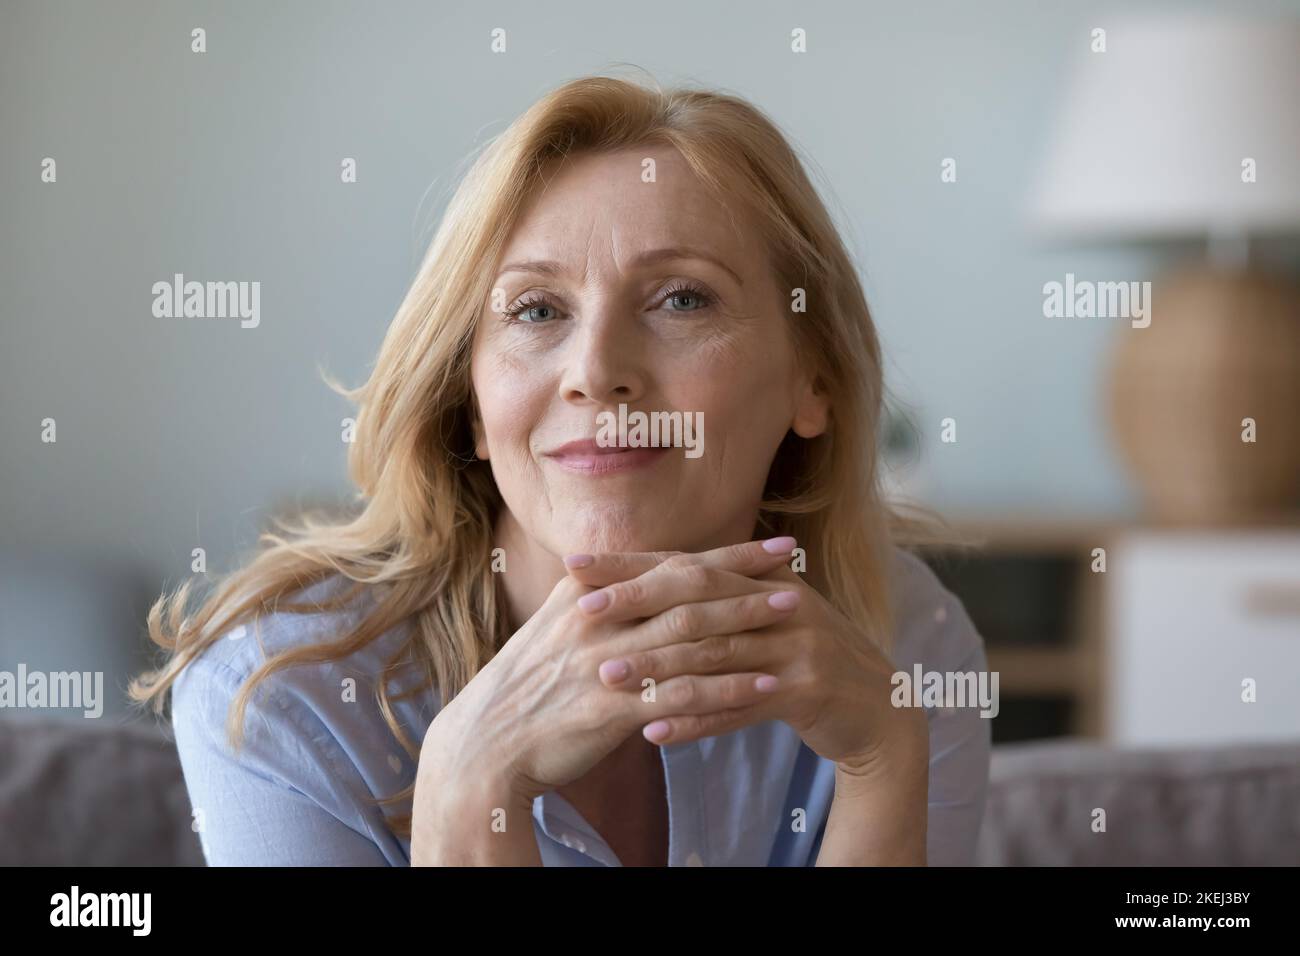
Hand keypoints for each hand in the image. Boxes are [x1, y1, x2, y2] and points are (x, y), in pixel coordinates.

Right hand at [416, 537, 802, 808]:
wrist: (484, 745)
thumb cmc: (527, 688)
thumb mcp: (558, 629)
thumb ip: (604, 605)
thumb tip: (649, 585)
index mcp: (586, 592)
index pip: (668, 563)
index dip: (723, 553)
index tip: (769, 544)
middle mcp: (596, 617)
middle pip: (685, 590)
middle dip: (744, 578)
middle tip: (794, 571)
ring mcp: (604, 660)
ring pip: (690, 636)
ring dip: (747, 625)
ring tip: (794, 619)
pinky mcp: (610, 708)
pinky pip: (683, 694)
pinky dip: (728, 689)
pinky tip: (766, 687)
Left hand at [564, 540, 928, 774]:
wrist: (880, 708)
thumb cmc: (805, 662)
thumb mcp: (768, 619)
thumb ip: (719, 600)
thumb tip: (648, 581)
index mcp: (765, 578)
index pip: (687, 563)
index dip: (632, 564)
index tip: (576, 565)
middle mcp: (781, 603)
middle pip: (698, 597)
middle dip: (637, 603)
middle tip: (582, 613)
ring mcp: (799, 645)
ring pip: (715, 654)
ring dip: (658, 667)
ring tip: (608, 676)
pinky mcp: (809, 690)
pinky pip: (740, 707)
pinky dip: (696, 720)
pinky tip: (655, 731)